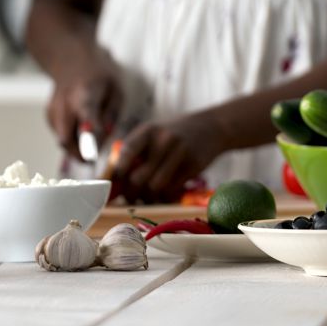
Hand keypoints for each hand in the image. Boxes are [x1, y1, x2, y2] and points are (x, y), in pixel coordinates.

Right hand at [46, 51, 124, 159]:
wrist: (70, 58)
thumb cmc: (97, 74)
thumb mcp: (115, 89)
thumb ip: (111, 114)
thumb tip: (105, 137)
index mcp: (85, 94)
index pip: (86, 119)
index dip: (90, 138)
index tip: (94, 155)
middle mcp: (64, 103)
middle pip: (67, 139)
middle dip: (80, 155)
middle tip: (93, 161)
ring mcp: (53, 110)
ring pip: (62, 141)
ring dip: (76, 149)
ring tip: (91, 142)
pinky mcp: (49, 116)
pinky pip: (61, 135)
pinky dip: (71, 139)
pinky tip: (80, 130)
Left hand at [111, 113, 225, 203]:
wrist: (211, 127)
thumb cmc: (174, 135)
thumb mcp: (153, 133)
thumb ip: (135, 151)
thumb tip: (115, 180)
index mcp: (147, 131)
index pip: (126, 153)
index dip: (118, 173)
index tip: (117, 184)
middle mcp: (163, 140)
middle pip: (138, 177)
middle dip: (132, 193)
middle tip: (131, 198)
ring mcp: (180, 152)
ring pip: (155, 187)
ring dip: (148, 198)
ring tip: (147, 199)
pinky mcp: (193, 165)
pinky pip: (172, 189)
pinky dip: (164, 197)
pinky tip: (163, 195)